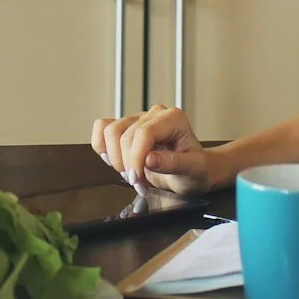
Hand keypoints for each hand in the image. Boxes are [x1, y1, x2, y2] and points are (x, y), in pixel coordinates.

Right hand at [92, 106, 219, 196]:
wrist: (192, 173)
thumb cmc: (196, 170)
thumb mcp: (193, 170)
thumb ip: (173, 163)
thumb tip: (149, 159)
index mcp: (173, 119)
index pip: (144, 133)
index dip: (136, 158)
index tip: (137, 179)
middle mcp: (154, 115)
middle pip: (125, 135)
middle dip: (128, 164)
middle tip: (139, 183)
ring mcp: (138, 119)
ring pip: (110, 131)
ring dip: (115, 158)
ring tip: (131, 174)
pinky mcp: (125, 127)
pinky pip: (102, 127)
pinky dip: (102, 146)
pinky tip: (114, 160)